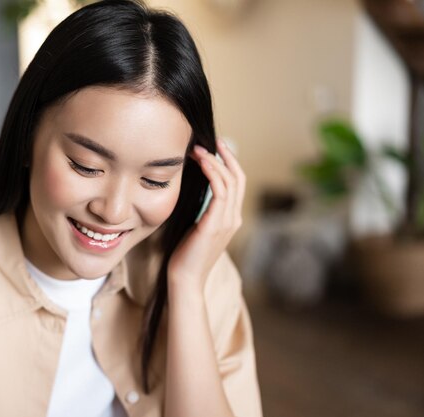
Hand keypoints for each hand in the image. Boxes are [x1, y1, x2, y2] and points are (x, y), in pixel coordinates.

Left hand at [167, 139, 245, 294]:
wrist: (185, 280)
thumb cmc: (185, 255)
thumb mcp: (195, 227)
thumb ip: (200, 211)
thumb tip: (192, 191)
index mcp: (230, 219)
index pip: (236, 184)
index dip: (228, 163)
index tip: (213, 148)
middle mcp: (233, 218)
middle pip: (239, 178)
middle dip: (226, 156)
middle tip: (210, 140)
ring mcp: (227, 222)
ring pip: (230, 182)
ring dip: (215, 161)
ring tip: (199, 148)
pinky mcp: (215, 225)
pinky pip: (220, 192)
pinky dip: (213, 173)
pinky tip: (201, 162)